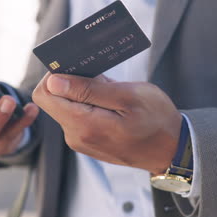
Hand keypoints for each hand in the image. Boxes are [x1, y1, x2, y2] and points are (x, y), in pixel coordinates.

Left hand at [32, 73, 181, 173]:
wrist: (171, 150)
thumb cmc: (157, 120)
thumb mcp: (128, 96)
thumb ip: (88, 89)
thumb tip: (54, 81)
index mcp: (83, 124)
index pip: (45, 94)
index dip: (54, 75)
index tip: (75, 66)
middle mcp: (75, 136)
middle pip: (53, 100)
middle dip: (70, 82)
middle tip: (98, 77)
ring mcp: (80, 140)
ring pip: (66, 107)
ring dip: (82, 93)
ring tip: (109, 92)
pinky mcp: (86, 141)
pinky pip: (77, 116)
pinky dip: (88, 105)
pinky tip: (109, 103)